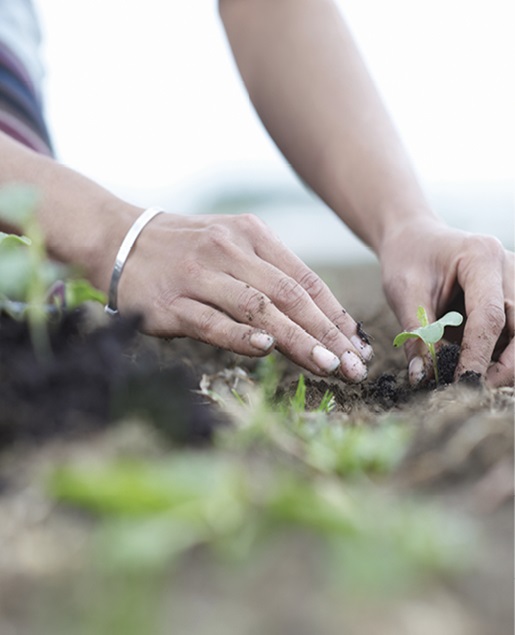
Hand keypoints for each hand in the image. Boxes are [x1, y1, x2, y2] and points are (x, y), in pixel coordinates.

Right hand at [116, 211, 372, 380]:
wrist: (119, 238)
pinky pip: (212, 320)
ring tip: (326, 365)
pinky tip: (266, 349)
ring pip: (257, 309)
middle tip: (352, 366)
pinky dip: (240, 336)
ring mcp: (199, 275)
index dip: (335, 315)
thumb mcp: (231, 244)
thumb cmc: (185, 249)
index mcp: (252, 235)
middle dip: (326, 333)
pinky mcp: (171, 301)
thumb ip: (269, 274)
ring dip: (296, 339)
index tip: (357, 345)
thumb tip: (316, 319)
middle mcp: (229, 250)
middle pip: (289, 296)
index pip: (305, 279)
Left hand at [379, 217, 513, 386]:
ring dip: (503, 361)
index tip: (461, 383)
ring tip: (466, 374)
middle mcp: (509, 267)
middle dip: (505, 366)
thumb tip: (422, 377)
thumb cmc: (408, 259)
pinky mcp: (512, 296)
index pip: (490, 316)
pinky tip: (471, 359)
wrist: (414, 238)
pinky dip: (497, 352)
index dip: (478, 355)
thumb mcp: (404, 293)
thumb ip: (417, 334)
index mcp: (481, 257)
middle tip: (472, 388)